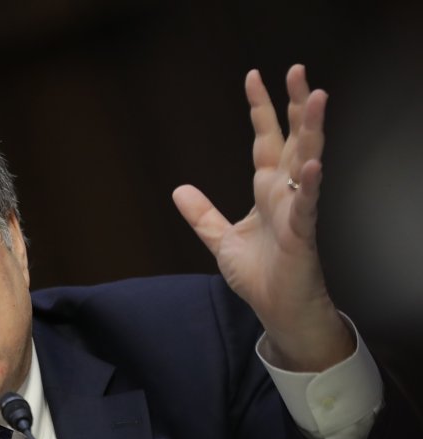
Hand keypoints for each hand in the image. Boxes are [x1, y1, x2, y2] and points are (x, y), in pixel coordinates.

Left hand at [173, 64, 353, 370]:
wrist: (276, 309)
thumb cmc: (259, 276)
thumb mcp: (221, 240)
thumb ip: (203, 215)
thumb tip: (180, 190)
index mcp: (265, 192)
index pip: (265, 141)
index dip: (260, 110)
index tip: (254, 78)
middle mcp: (284, 194)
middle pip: (292, 140)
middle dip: (296, 106)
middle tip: (299, 70)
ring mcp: (295, 211)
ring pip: (306, 162)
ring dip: (311, 131)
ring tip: (317, 98)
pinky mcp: (301, 235)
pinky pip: (306, 206)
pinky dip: (307, 186)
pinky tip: (310, 166)